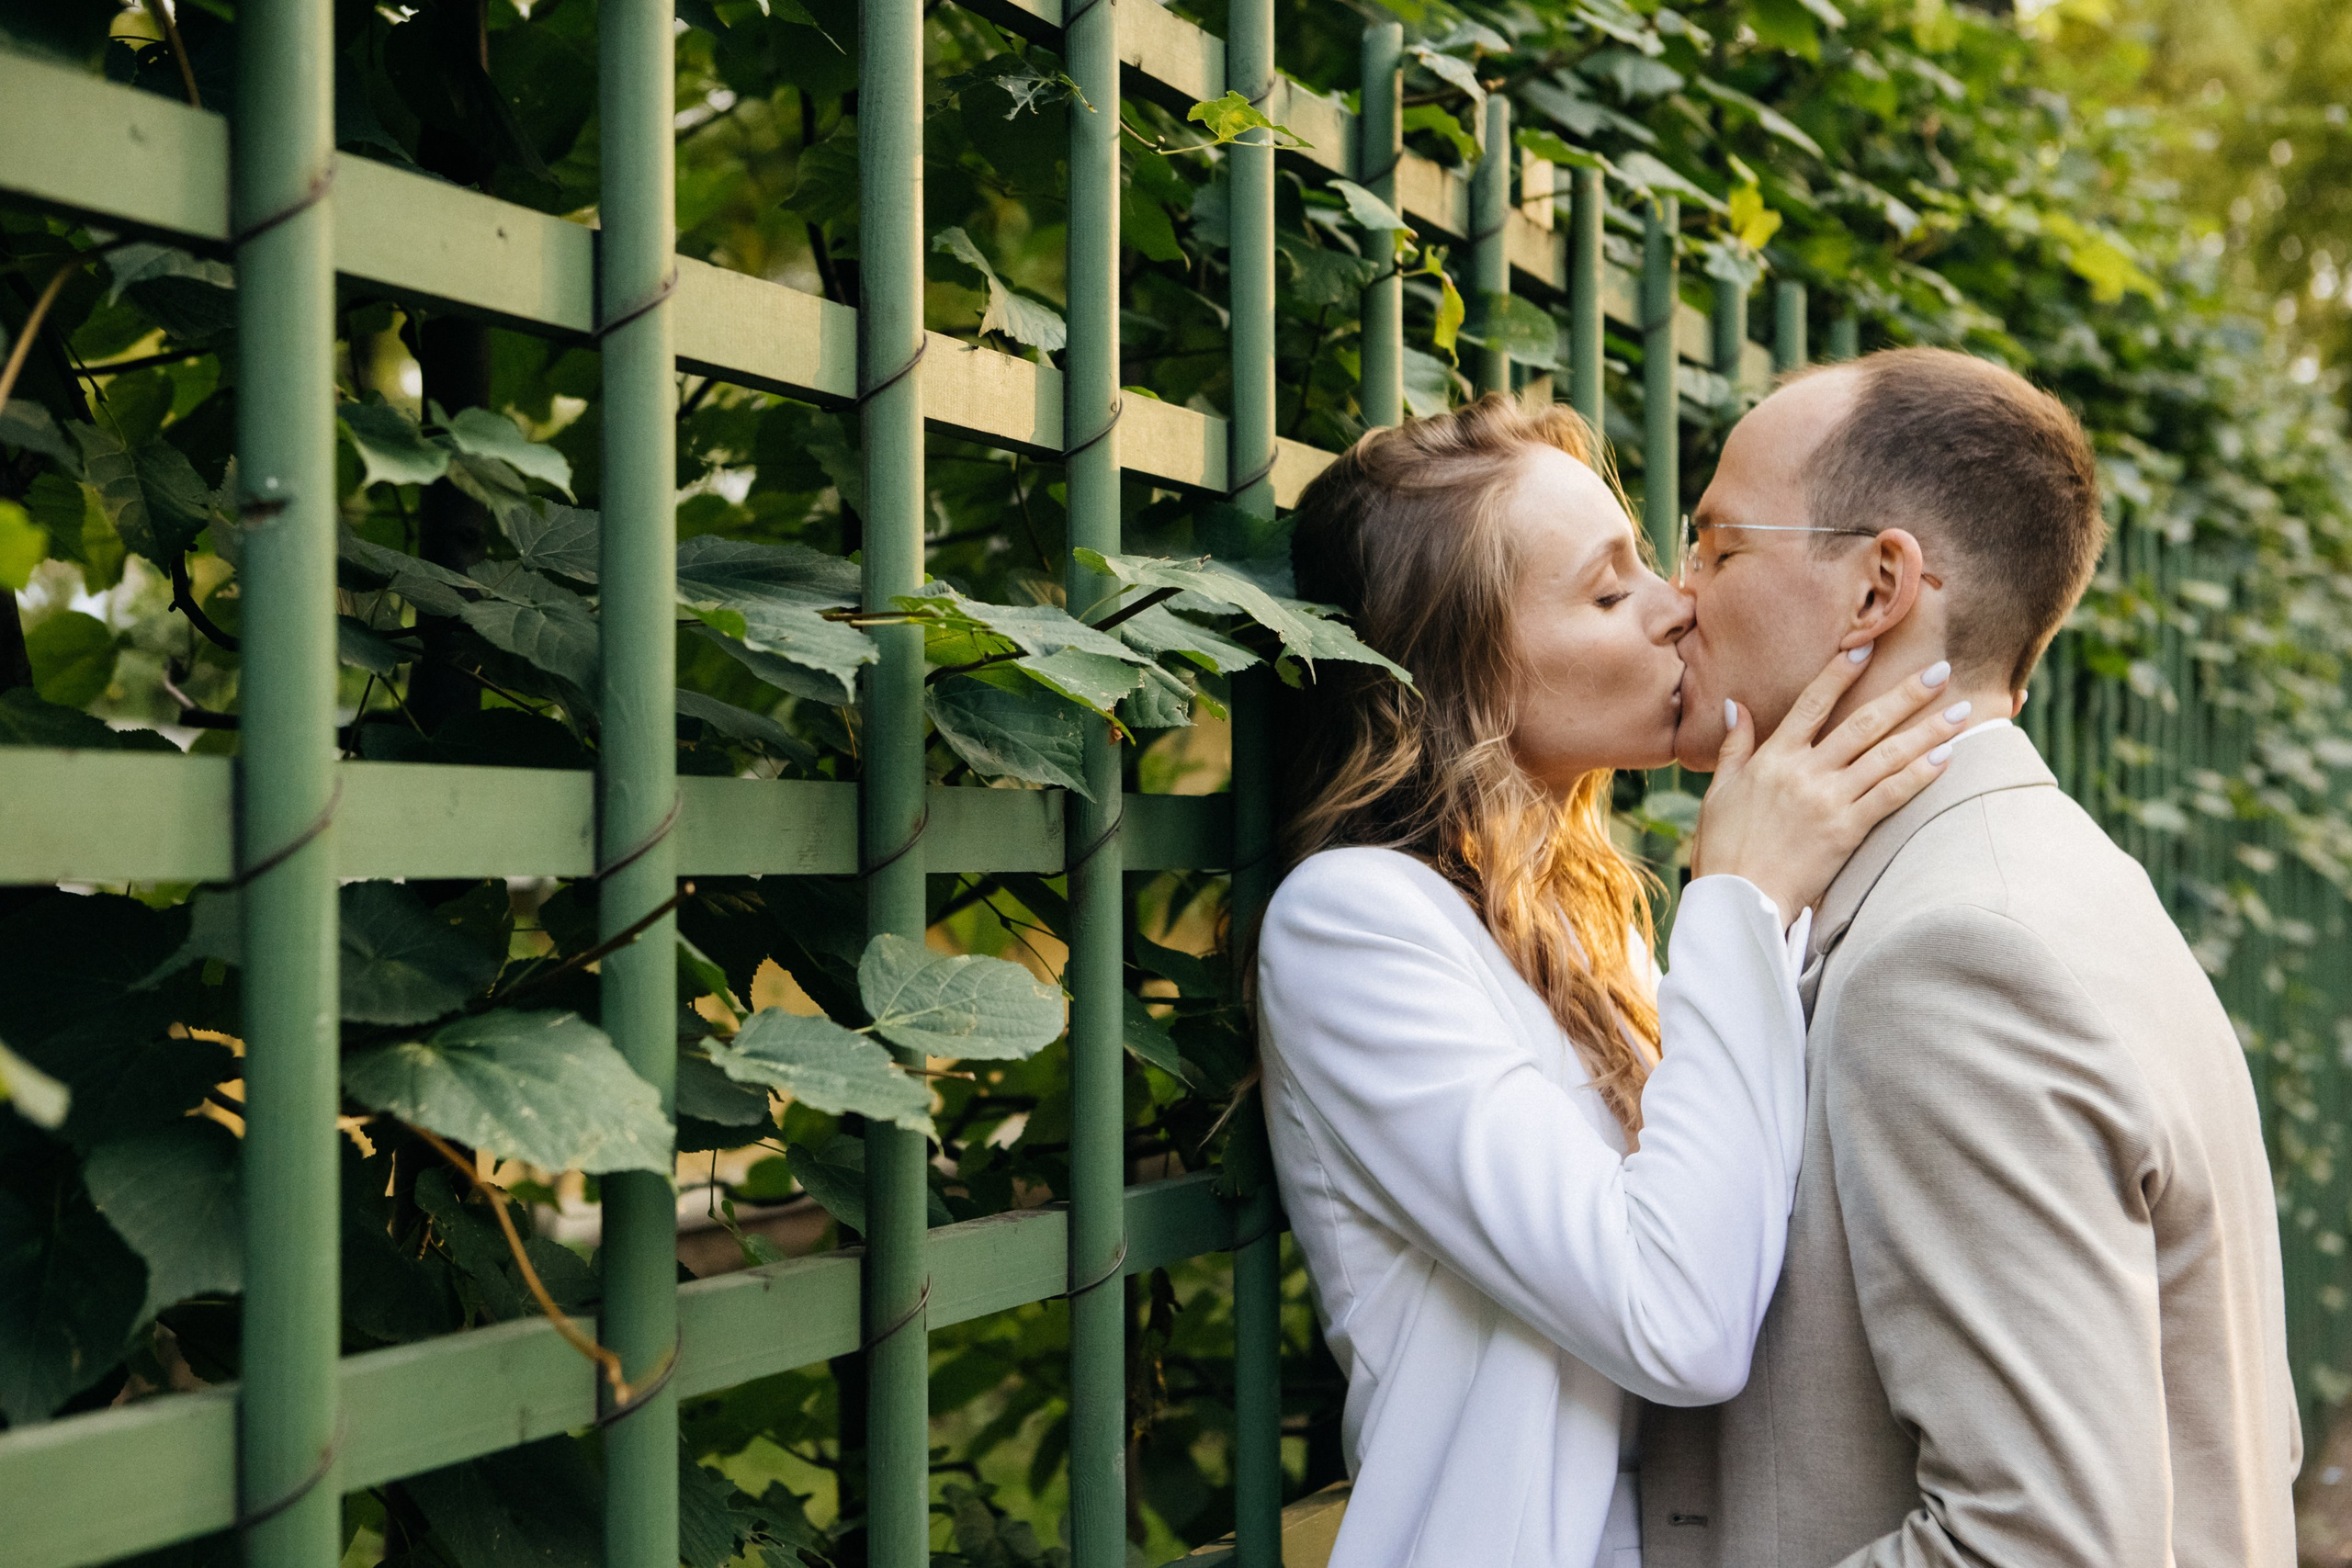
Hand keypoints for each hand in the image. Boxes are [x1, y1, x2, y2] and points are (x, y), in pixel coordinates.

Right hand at [1690, 647, 1973, 926]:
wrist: (1737, 898)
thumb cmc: (1723, 847)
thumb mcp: (1719, 791)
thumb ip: (1734, 746)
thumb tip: (1737, 705)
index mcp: (1773, 757)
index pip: (1812, 703)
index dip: (1841, 673)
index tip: (1869, 648)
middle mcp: (1804, 771)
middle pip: (1863, 722)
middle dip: (1905, 694)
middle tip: (1940, 670)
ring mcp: (1828, 800)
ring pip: (1886, 755)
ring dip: (1927, 732)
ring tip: (1959, 713)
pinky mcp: (1846, 830)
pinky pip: (1890, 796)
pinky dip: (1919, 775)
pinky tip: (1945, 758)